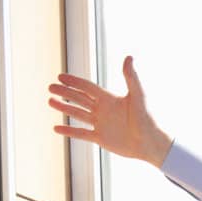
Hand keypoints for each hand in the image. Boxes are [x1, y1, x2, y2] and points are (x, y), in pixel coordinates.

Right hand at [47, 56, 172, 166]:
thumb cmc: (148, 118)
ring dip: (64, 108)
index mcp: (110, 99)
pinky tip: (57, 128)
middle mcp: (104, 110)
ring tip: (50, 101)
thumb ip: (131, 77)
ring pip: (78, 114)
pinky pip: (81, 134)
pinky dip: (69, 131)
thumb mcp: (138, 95)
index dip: (75, 82)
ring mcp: (101, 124)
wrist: (151, 143)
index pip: (88, 88)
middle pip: (80, 99)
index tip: (60, 76)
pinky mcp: (101, 138)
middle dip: (65, 92)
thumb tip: (129, 57)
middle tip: (50, 87)